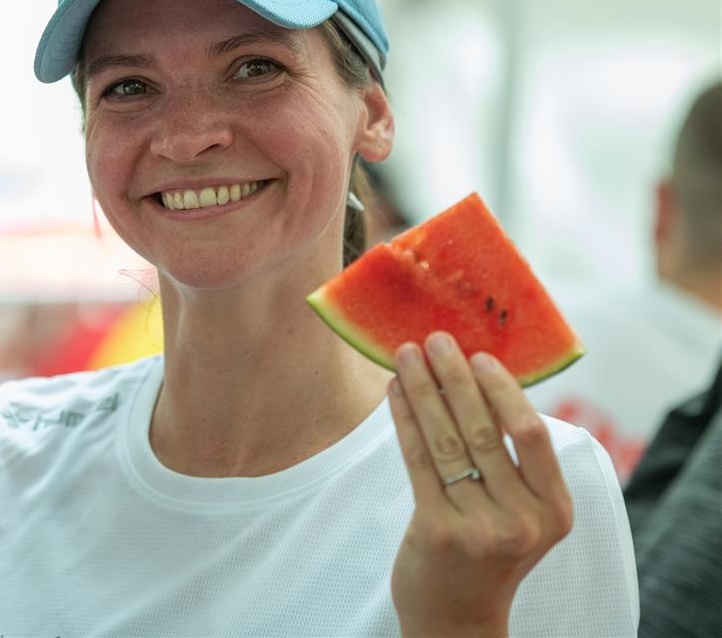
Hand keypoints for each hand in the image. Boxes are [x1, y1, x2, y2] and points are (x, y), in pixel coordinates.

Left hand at [388, 332, 573, 637]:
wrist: (456, 619)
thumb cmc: (488, 552)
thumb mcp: (521, 514)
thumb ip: (514, 464)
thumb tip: (480, 380)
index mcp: (555, 510)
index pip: (532, 433)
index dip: (503, 388)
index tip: (478, 355)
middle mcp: (523, 520)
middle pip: (485, 429)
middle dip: (456, 377)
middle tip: (436, 339)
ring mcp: (480, 527)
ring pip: (448, 439)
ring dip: (423, 390)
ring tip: (406, 355)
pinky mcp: (437, 530)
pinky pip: (418, 459)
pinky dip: (404, 419)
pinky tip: (394, 391)